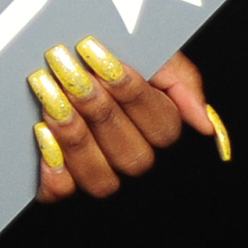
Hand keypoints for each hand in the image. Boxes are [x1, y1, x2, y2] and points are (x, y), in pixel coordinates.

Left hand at [29, 40, 220, 202]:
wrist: (52, 60)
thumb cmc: (102, 56)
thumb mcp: (148, 54)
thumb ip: (180, 80)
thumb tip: (205, 123)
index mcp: (156, 130)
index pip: (162, 127)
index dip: (131, 92)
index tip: (100, 58)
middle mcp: (131, 157)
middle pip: (133, 156)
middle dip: (99, 111)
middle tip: (70, 73)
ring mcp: (98, 172)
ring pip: (103, 180)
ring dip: (76, 138)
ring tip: (52, 100)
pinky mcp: (60, 183)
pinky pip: (62, 193)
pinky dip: (54, 170)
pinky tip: (43, 135)